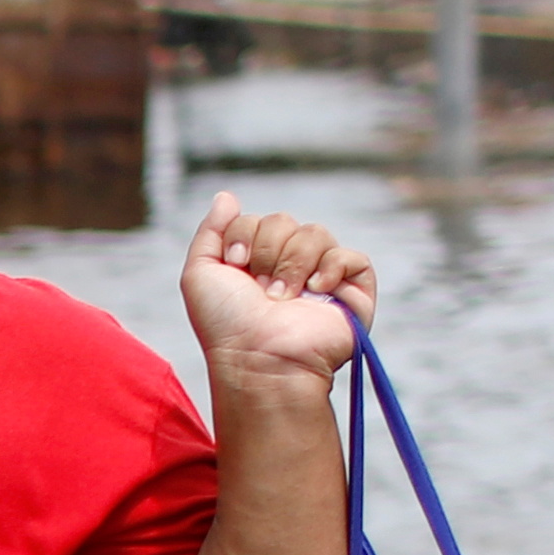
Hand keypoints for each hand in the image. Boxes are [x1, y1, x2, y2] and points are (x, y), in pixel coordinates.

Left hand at [178, 191, 375, 387]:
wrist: (257, 358)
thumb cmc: (226, 325)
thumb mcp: (200, 274)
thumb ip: (210, 232)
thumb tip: (226, 196)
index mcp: (255, 263)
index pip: (256, 220)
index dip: (244, 234)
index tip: (236, 262)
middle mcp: (288, 268)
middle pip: (284, 221)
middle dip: (267, 251)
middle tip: (261, 288)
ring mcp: (322, 279)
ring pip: (316, 233)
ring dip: (293, 264)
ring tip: (283, 299)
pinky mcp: (353, 293)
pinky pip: (352, 257)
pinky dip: (332, 269)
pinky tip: (316, 292)